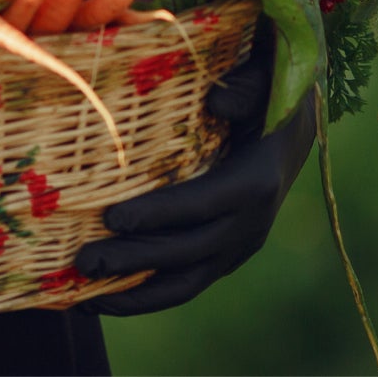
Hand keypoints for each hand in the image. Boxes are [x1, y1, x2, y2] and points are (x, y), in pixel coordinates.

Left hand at [73, 25, 316, 313]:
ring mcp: (239, 246)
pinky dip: (147, 295)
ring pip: (186, 282)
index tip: (111, 218)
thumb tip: (216, 100)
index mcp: (256, 181)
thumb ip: (247, 86)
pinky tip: (105, 298)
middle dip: (133, 260)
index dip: (158, 215)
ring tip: (84, 297)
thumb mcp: (268, 80)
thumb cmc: (269, 95)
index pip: (201, 205)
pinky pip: (186, 284)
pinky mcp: (227, 257)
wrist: (294, 131)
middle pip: (186, 253)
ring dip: (135, 294)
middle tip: (82, 260)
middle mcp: (250, 224)